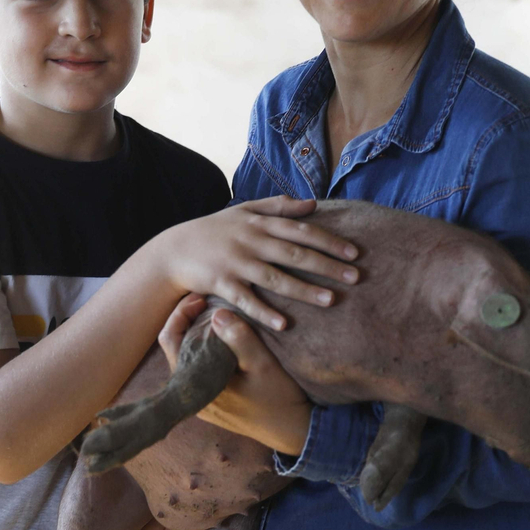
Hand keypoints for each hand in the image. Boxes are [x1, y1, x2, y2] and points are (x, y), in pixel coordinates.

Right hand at [156, 197, 359, 330]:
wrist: (174, 249)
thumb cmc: (215, 229)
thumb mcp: (244, 210)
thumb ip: (278, 206)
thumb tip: (313, 204)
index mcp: (259, 223)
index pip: (301, 230)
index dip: (330, 241)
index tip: (355, 252)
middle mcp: (251, 241)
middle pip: (295, 254)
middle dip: (327, 265)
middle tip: (355, 277)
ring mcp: (236, 263)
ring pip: (276, 278)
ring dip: (305, 290)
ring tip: (331, 300)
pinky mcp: (221, 283)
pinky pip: (247, 300)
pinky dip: (265, 312)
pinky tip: (285, 325)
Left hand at [160, 295, 312, 455]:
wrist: (294, 431)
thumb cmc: (279, 398)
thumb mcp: (263, 365)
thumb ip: (239, 339)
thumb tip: (216, 314)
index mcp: (196, 385)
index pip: (170, 340)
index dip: (180, 314)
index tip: (202, 297)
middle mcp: (191, 395)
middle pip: (176, 347)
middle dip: (188, 320)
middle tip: (208, 299)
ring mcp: (201, 399)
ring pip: (188, 356)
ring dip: (198, 334)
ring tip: (217, 313)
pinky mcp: (213, 401)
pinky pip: (200, 368)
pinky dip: (207, 348)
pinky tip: (224, 337)